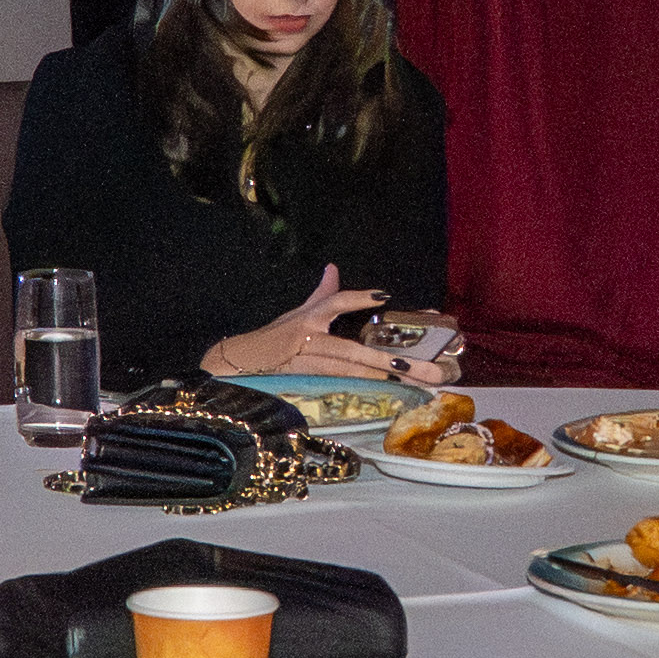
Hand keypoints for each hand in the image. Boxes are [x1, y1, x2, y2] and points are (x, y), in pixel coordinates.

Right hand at [202, 267, 393, 382]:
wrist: (237, 363)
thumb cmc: (273, 339)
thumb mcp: (297, 315)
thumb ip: (321, 294)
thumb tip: (333, 267)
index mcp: (309, 317)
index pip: (335, 301)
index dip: (357, 299)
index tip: (383, 295)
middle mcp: (307, 335)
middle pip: (354, 348)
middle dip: (390, 358)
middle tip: (421, 363)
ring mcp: (303, 358)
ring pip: (347, 368)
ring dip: (379, 375)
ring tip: (408, 378)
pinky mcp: (298, 377)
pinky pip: (332, 383)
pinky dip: (356, 386)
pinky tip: (379, 390)